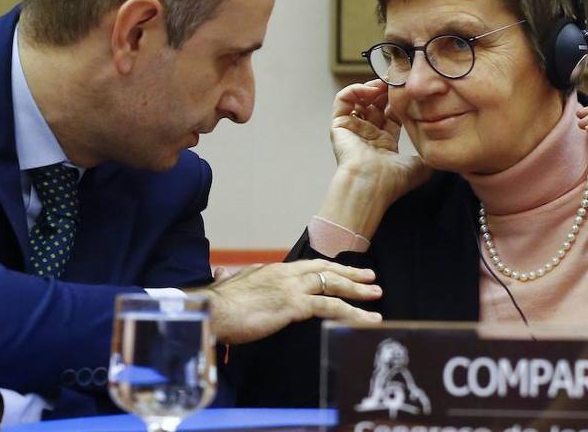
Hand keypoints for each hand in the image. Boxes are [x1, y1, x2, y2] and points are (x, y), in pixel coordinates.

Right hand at [192, 260, 381, 344]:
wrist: (211, 312)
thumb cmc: (216, 305)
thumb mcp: (227, 286)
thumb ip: (232, 278)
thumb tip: (224, 271)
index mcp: (272, 270)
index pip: (307, 267)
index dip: (328, 269)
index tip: (343, 272)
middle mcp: (285, 274)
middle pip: (325, 270)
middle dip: (350, 274)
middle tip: (371, 278)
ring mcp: (291, 288)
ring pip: (333, 285)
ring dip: (358, 291)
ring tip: (376, 298)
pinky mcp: (294, 305)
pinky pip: (331, 307)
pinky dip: (352, 312)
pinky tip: (365, 319)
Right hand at [320, 81, 430, 237]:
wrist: (370, 187)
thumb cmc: (392, 181)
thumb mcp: (420, 167)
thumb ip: (430, 154)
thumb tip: (443, 150)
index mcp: (385, 143)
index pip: (391, 114)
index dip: (400, 100)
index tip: (409, 91)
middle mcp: (368, 135)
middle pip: (376, 104)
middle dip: (387, 91)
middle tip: (397, 80)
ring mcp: (353, 130)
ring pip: (359, 99)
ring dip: (371, 88)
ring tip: (384, 83)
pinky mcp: (339, 125)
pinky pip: (343, 100)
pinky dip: (355, 90)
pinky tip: (370, 90)